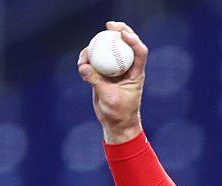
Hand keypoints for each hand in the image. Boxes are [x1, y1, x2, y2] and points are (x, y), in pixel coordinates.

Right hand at [76, 21, 147, 144]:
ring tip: (84, 56)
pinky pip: (96, 60)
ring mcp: (115, 70)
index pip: (139, 52)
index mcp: (136, 73)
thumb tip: (83, 66)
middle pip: (126, 44)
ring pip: (108, 50)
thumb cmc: (118, 113)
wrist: (115, 124)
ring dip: (97, 47)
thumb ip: (96, 81)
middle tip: (108, 25)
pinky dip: (88, 59)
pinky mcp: (104, 74)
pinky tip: (81, 63)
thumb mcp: (108, 98)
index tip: (122, 33)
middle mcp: (127, 68)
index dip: (133, 40)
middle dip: (119, 31)